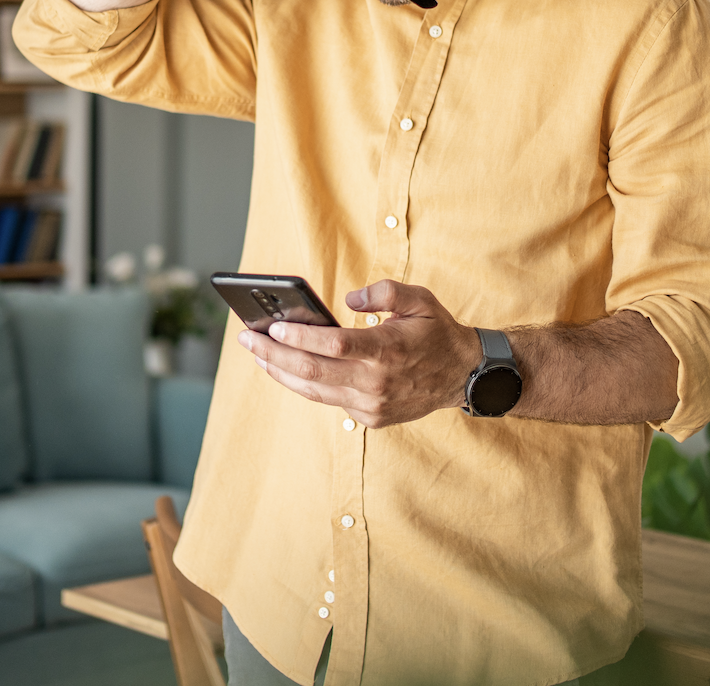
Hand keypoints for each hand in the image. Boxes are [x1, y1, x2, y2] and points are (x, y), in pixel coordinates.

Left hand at [236, 280, 481, 427]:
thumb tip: (349, 300)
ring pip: (314, 391)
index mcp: (387, 350)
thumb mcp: (420, 299)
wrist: (463, 376)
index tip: (272, 327)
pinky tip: (286, 368)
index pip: (333, 345)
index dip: (299, 338)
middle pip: (312, 371)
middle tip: (246, 339)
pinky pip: (330, 399)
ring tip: (257, 354)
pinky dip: (305, 383)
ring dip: (280, 372)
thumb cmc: (437, 332)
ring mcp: (372, 405)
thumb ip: (386, 292)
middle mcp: (376, 383)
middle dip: (272, 355)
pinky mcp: (371, 418)